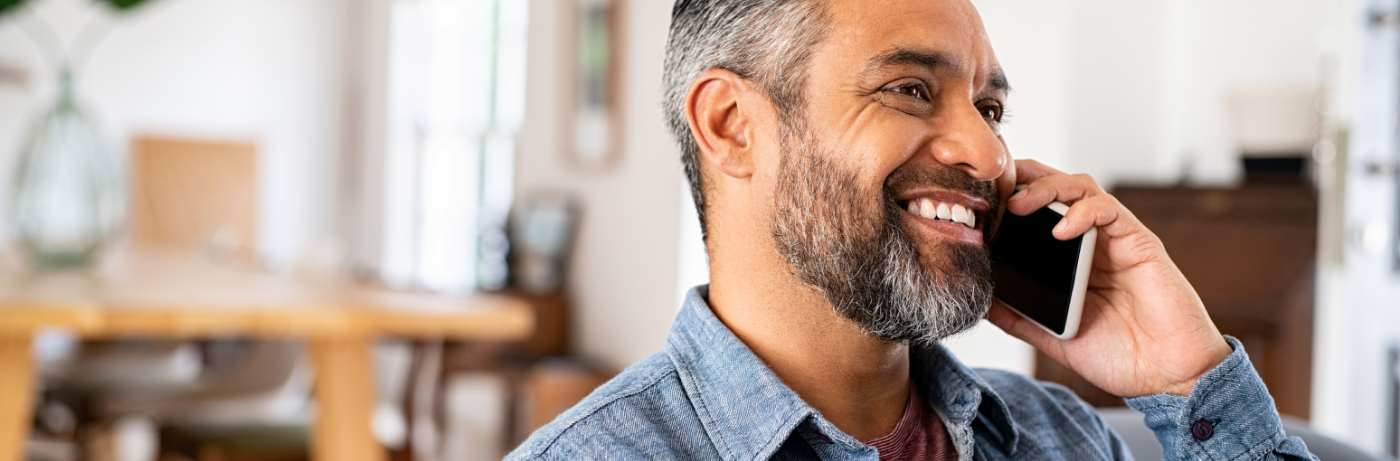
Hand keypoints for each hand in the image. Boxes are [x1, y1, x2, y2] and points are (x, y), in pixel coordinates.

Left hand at [985, 160, 1231, 396]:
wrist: (1168, 377)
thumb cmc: (1120, 355)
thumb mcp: (1054, 338)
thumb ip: (1021, 318)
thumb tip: (981, 303)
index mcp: (1069, 260)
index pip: (1036, 212)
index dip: (1008, 199)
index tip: (976, 203)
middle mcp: (1091, 242)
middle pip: (1055, 188)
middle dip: (1023, 179)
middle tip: (993, 189)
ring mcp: (1115, 239)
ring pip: (1081, 187)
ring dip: (1047, 187)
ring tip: (1020, 204)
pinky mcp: (1140, 242)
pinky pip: (1110, 210)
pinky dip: (1083, 211)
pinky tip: (1062, 228)